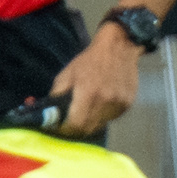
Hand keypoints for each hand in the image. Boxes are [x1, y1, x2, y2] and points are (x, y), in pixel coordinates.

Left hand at [47, 23, 144, 138]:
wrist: (118, 48)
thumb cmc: (89, 61)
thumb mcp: (66, 75)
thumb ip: (57, 96)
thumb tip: (49, 114)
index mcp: (88, 93)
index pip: (75, 125)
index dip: (66, 129)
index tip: (60, 127)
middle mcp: (105, 101)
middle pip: (88, 129)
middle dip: (76, 129)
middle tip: (70, 123)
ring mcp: (118, 104)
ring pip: (100, 125)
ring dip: (91, 122)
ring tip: (87, 107)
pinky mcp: (127, 104)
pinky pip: (111, 118)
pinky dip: (103, 115)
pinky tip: (101, 101)